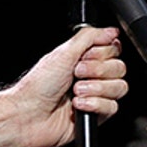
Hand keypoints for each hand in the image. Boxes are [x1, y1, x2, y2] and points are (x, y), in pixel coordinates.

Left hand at [0, 26, 127, 146]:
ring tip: (75, 92)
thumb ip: (89, 37)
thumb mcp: (63, 53)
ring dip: (96, 89)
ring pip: (119, 88)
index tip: (84, 57)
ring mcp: (94, 96)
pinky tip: (77, 105)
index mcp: (83, 60)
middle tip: (76, 74)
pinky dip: (94, 105)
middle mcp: (90, 77)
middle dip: (97, 71)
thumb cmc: (37, 86)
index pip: (114, 51)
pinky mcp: (95, 115)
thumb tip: (111, 31)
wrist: (27, 115)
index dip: (102, 54)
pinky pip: (112, 107)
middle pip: (119, 68)